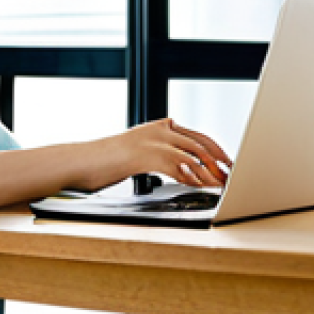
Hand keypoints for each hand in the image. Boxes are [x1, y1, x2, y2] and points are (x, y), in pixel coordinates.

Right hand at [84, 118, 232, 191]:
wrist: (83, 160)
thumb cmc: (108, 160)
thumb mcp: (139, 151)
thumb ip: (161, 153)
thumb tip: (185, 167)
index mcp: (160, 126)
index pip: (197, 136)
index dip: (216, 150)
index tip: (227, 164)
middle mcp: (159, 129)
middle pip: (200, 143)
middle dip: (218, 161)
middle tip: (231, 175)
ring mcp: (153, 140)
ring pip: (192, 154)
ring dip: (210, 172)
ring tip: (220, 184)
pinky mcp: (145, 155)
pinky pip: (176, 166)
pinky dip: (192, 177)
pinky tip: (199, 186)